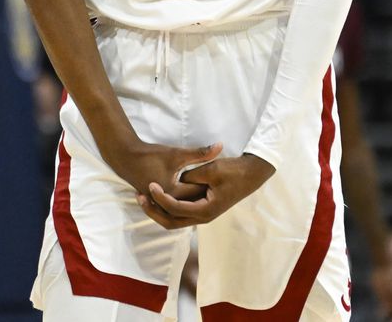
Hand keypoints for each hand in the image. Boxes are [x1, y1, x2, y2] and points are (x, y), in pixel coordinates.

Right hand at [105, 139, 223, 205]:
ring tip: (209, 187)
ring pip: (183, 205)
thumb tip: (220, 146)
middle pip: (192, 202)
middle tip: (221, 185)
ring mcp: (161, 203)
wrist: (126, 158)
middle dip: (204, 194)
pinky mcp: (158, 201)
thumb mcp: (177, 154)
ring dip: (194, 198)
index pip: (197, 193)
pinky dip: (185, 198)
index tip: (225, 177)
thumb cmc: (151, 155)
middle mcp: (167, 202)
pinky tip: (195, 190)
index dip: (212, 185)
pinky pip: (175, 204)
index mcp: (173, 192)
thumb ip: (199, 153)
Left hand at [137, 153, 275, 228]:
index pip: (175, 209)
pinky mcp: (202, 208)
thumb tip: (174, 180)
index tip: (150, 185)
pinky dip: (167, 207)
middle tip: (139, 197)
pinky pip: (180, 213)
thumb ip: (191, 176)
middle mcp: (203, 217)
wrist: (251, 174)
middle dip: (153, 211)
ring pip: (174, 220)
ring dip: (158, 210)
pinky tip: (157, 195)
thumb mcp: (211, 170)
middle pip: (170, 222)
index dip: (160, 198)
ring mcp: (202, 214)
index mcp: (205, 210)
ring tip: (144, 196)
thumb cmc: (233, 172)